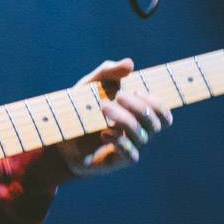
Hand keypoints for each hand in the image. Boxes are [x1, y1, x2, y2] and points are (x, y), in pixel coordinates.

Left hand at [59, 58, 171, 175]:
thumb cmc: (80, 108)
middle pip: (156, 123)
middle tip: (118, 96)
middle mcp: (138, 131)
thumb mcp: (91, 85)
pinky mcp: (117, 160)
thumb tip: (130, 63)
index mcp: (137, 114)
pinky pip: (131, 155)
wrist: (61, 136)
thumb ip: (109, 72)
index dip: (158, 103)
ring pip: (142, 136)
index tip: (137, 90)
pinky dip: (120, 142)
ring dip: (125, 119)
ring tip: (104, 107)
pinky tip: (103, 133)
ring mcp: (129, 147)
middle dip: (139, 107)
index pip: (163, 113)